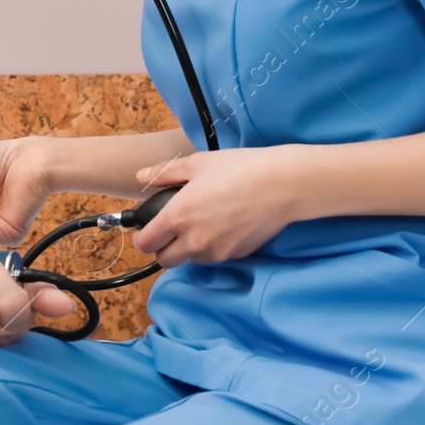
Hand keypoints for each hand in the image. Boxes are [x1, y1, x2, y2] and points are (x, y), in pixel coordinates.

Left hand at [131, 144, 306, 265]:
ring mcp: (217, 252)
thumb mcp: (197, 163)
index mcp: (178, 217)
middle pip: (165, 260)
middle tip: (172, 228)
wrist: (283, 184)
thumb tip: (142, 177)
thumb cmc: (240, 169)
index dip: (142, 236)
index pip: (145, 244)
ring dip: (189, 248)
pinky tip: (223, 225)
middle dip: (163, 247)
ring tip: (201, 222)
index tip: (147, 228)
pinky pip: (215, 257)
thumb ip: (164, 173)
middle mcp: (195, 241)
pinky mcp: (237, 256)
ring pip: (191, 260)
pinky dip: (212, 247)